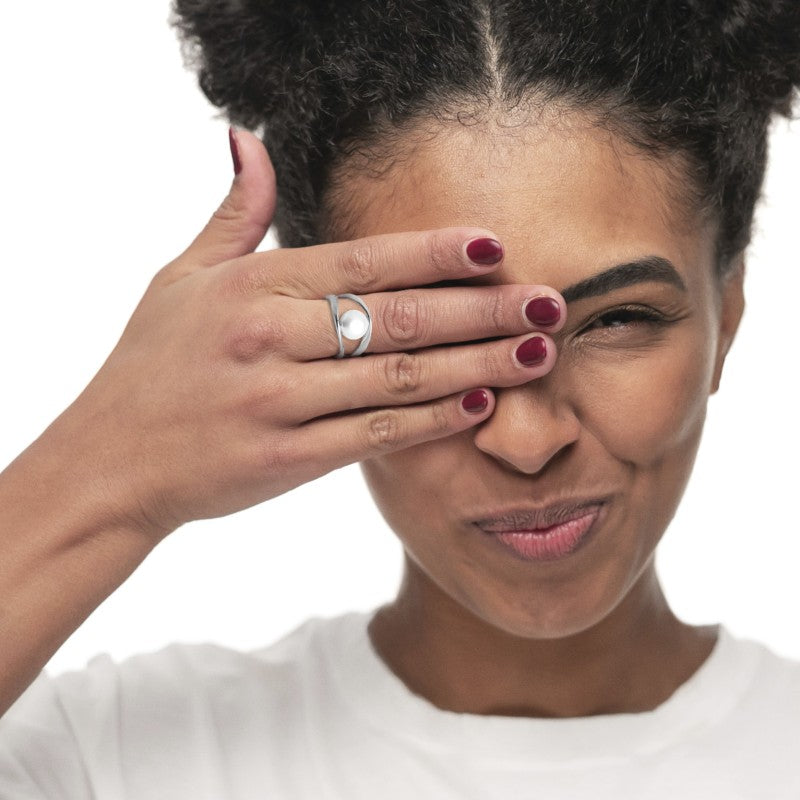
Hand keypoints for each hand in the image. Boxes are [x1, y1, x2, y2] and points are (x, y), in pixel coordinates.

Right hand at [54, 129, 565, 540]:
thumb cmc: (151, 366)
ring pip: (399, 375)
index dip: (436, 253)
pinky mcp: (289, 458)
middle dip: (483, 309)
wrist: (112, 461)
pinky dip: (432, 417)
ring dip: (477, 363)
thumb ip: (235, 214)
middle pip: (399, 317)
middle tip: (549, 303)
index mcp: (253, 286)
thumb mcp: (182, 277)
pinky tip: (478, 403)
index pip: (363, 260)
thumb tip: (250, 140)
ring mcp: (281, 401)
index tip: (498, 247)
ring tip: (537, 352)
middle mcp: (270, 338)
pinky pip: (377, 431)